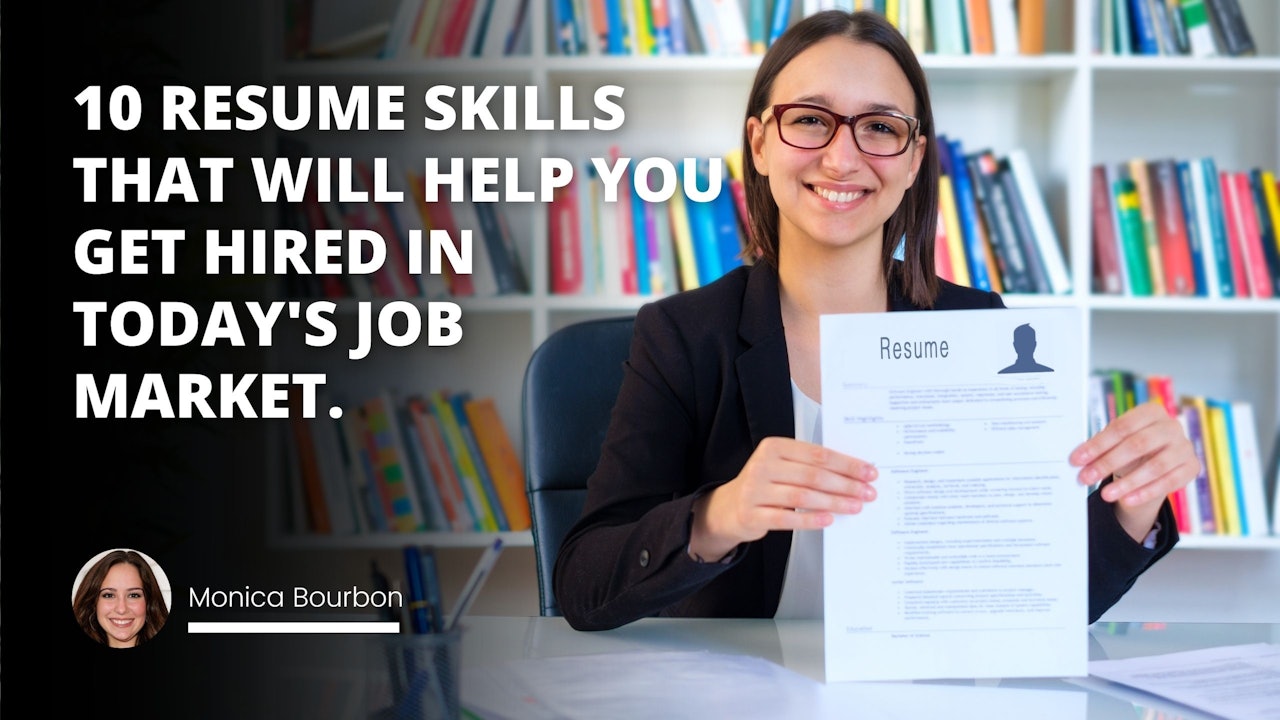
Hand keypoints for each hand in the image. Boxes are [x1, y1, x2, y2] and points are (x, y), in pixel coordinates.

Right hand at [689, 437, 876, 560]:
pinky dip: (810, 519)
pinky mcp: (752, 514)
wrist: (729, 508)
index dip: (846, 464)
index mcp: (774, 447)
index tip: (868, 472)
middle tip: (867, 492)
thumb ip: (810, 466)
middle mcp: (762, 465)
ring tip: (855, 506)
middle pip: (813, 475)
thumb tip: (853, 474)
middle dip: (845, 484)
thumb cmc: (765, 485)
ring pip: (803, 496)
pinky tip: (829, 520)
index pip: (817, 454)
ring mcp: (755, 490)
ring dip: (834, 502)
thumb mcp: (782, 466)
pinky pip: (787, 518)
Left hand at [1069, 401, 1199, 541]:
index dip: (1098, 444)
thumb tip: (1078, 459)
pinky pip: (1169, 482)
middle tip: (1086, 478)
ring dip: (1128, 482)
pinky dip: (1146, 492)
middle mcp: (1171, 426)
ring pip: (1155, 466)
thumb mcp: (1116, 442)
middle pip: (1138, 444)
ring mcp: (1185, 447)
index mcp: (1151, 412)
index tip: (1076, 460)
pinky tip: (1127, 500)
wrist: (1156, 461)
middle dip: (1109, 463)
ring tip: (1105, 495)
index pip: (1122, 427)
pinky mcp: (1192, 467)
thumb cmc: (1130, 448)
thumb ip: (1101, 447)